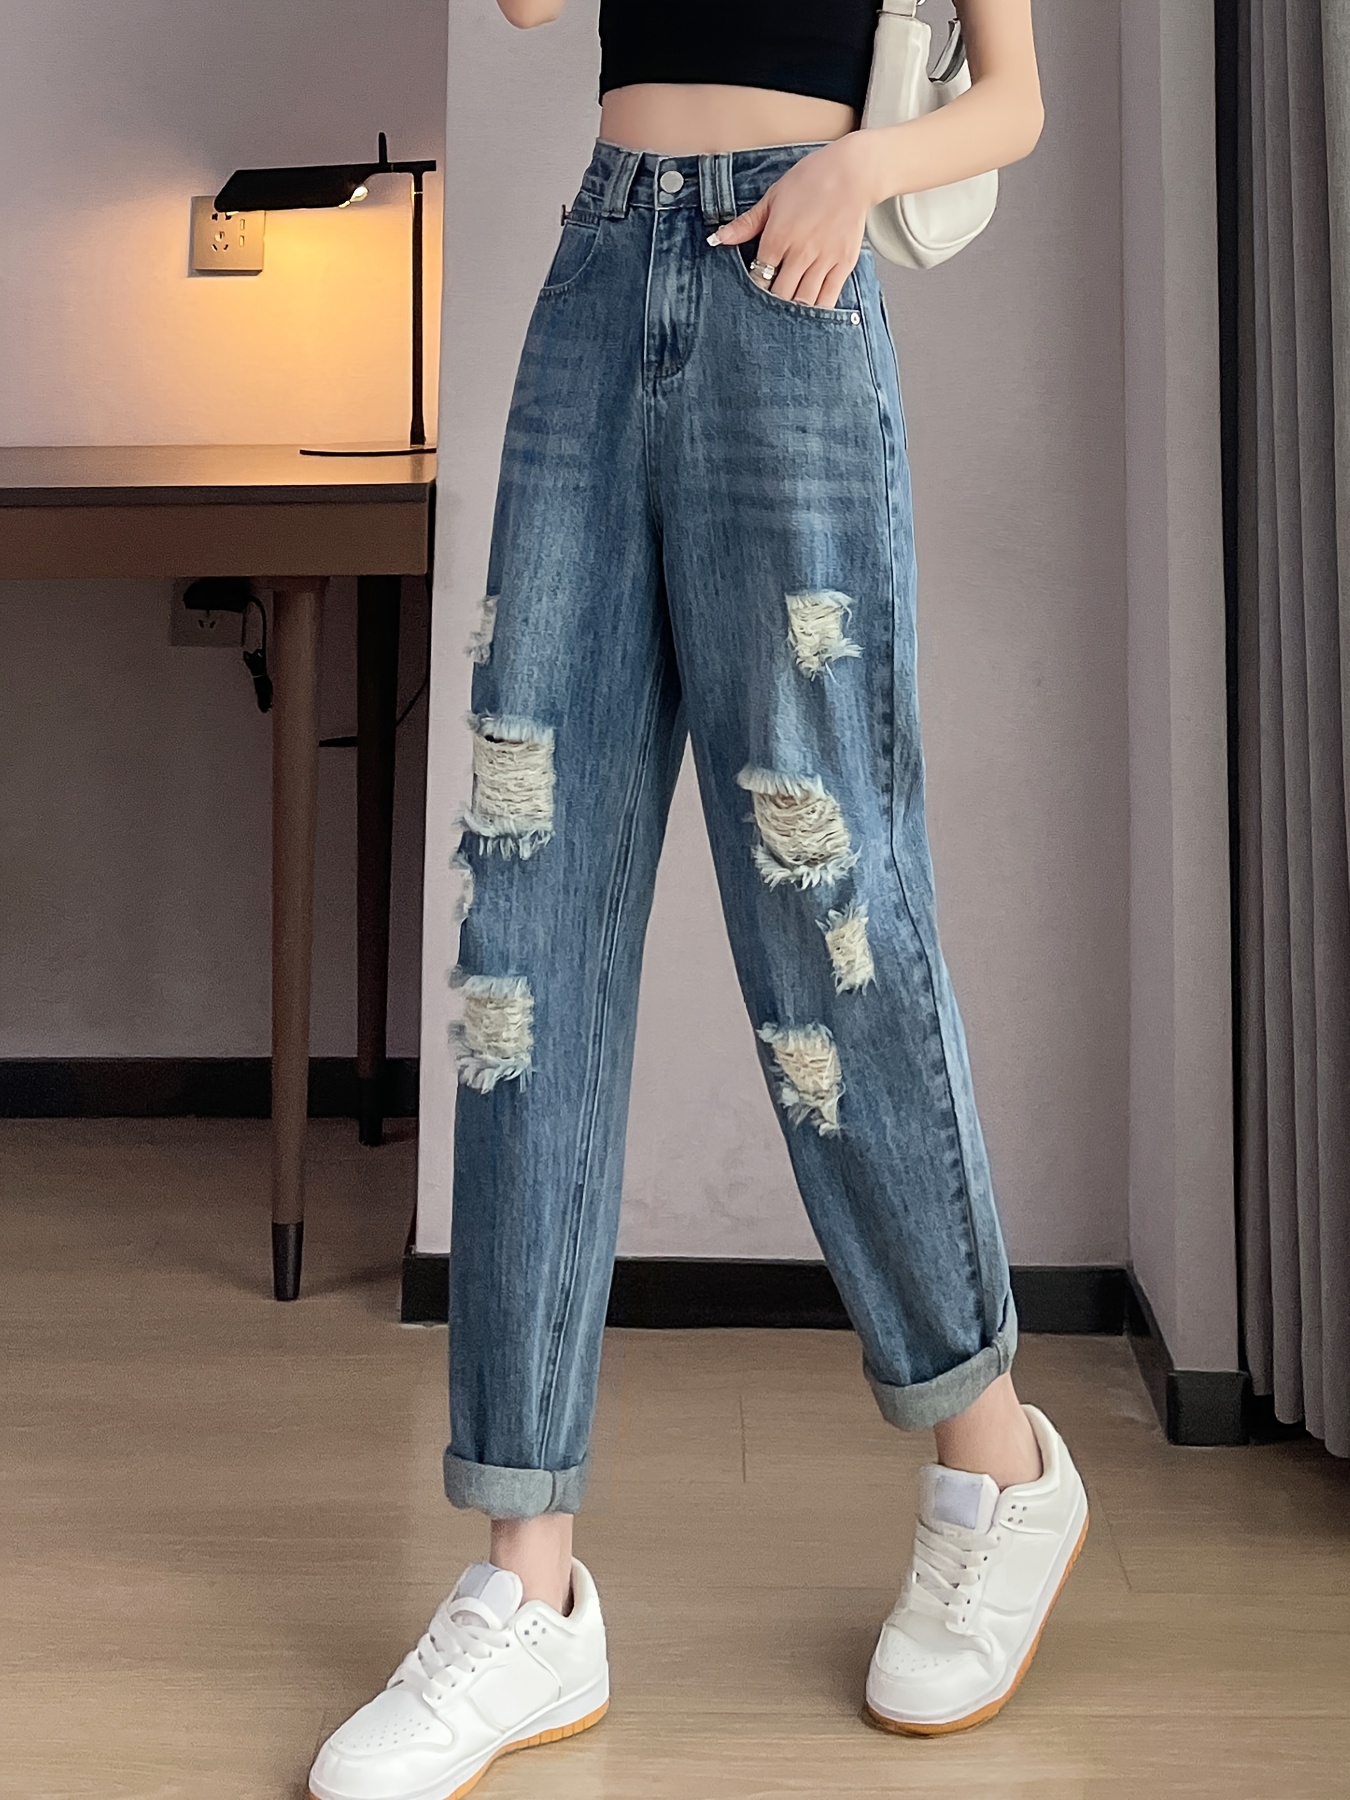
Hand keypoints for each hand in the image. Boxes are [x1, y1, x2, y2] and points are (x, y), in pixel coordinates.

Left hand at [708, 135, 877, 307]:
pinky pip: (829, 298)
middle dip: (773, 302)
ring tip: (788, 309)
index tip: (757, 285)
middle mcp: (801, 252)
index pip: (759, 276)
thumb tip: (718, 238)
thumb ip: (747, 223)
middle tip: (771, 302)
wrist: (853, 172)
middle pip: (780, 294)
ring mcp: (824, 259)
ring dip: (793, 309)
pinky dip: (818, 309)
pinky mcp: (844, 263)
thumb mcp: (774, 196)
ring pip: (803, 301)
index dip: (755, 286)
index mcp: (778, 236)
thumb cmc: (812, 179)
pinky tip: (810, 310)